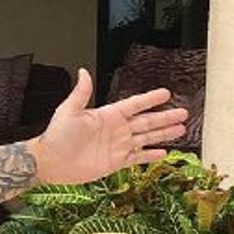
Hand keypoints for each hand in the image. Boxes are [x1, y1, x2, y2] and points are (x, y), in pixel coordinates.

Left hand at [32, 70, 188, 185]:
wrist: (50, 162)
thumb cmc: (56, 136)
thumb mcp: (68, 111)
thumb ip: (80, 93)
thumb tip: (83, 71)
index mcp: (107, 115)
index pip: (134, 104)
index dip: (150, 99)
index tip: (166, 93)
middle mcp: (116, 130)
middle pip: (146, 122)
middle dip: (165, 117)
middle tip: (183, 112)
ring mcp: (117, 146)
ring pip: (146, 138)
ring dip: (163, 134)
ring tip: (181, 129)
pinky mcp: (115, 162)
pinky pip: (137, 158)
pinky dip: (150, 156)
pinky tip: (164, 153)